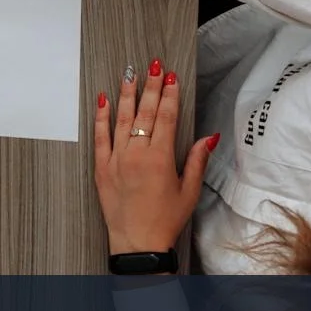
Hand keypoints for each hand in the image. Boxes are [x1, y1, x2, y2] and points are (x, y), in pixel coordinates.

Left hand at [93, 59, 216, 259]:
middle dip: (150, 86)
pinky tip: (103, 100)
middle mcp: (136, 155)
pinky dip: (101, 117)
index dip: (169, 94)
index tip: (171, 77)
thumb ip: (197, 160)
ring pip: (121, 119)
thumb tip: (209, 137)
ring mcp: (116, 160)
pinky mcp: (101, 168)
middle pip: (144, 112)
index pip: (165, 117)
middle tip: (154, 66)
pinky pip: (100, 137)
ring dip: (127, 94)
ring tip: (130, 74)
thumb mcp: (189, 191)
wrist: (137, 244)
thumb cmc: (165, 220)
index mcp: (160, 158)